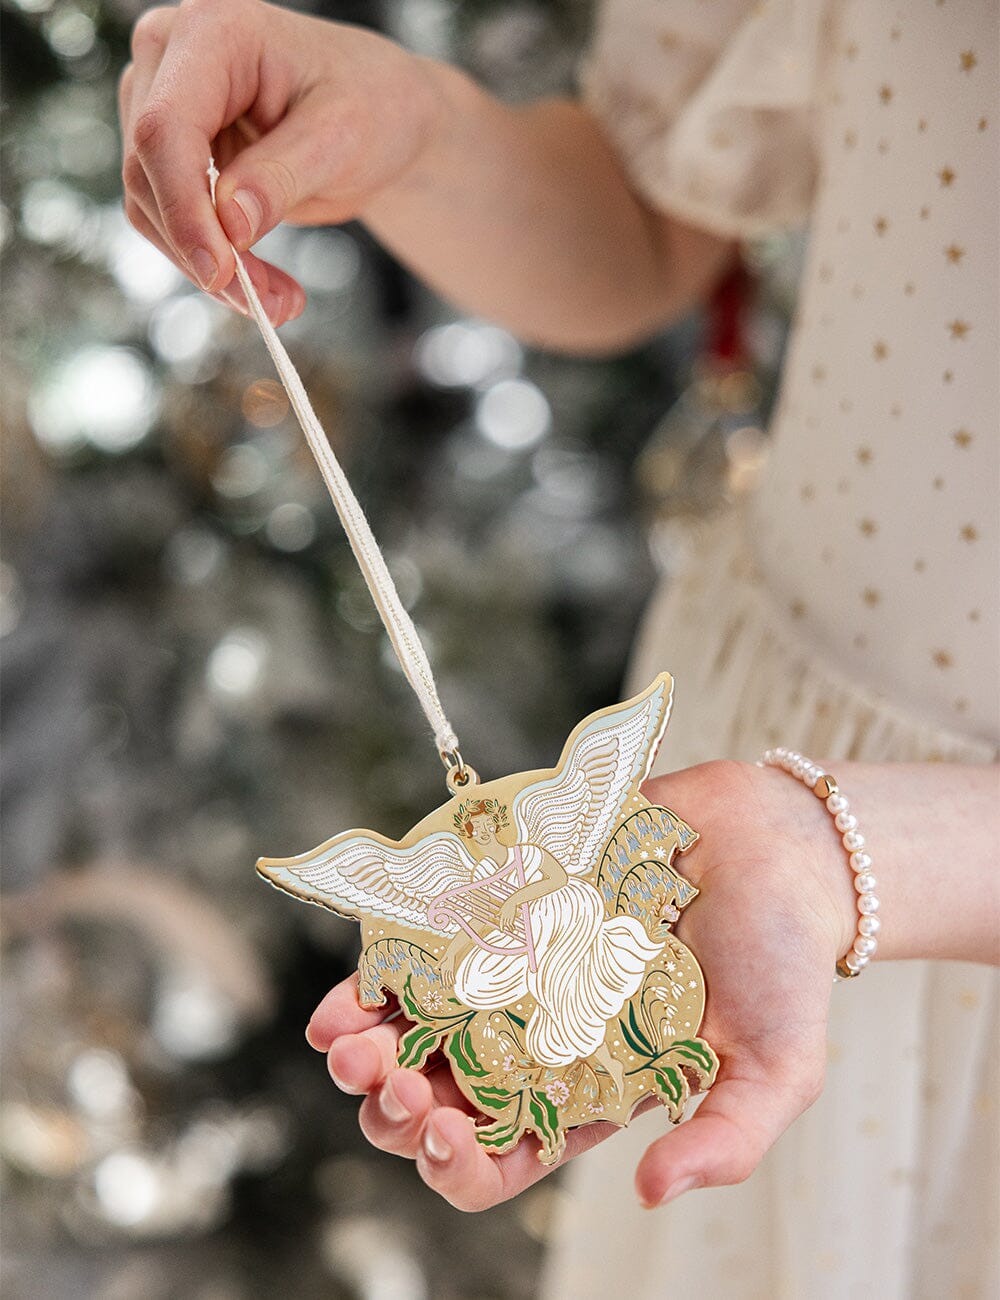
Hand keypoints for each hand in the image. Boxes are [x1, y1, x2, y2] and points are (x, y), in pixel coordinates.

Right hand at [118, 0, 441, 321]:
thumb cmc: (372, 104)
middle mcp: (172, 58)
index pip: (167, 127)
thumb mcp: (344, 136)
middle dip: (204, 251)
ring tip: (281, 301)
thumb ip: (284, 175)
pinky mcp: (173, 153)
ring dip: (211, 270)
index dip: (185, 207)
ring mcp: (164, 104)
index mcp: (214, 31)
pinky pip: (170, 221)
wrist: (378, 116)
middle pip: (150, 171)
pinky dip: (214, 265)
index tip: (219, 272)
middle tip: (272, 304)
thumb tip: (230, 223)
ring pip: (152, 206)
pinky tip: (265, 287)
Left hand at [305, 760, 855, 1210]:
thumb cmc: (783, 961)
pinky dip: (379, 969)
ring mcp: (514, 969)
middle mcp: (537, 1038)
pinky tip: (356, 986)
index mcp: (588, 1093)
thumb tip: (648, 1193)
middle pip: (440, 1096)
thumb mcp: (777, 1068)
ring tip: (342, 1043)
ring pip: (414, 1025)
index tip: (445, 1136)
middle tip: (387, 1081)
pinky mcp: (503, 903)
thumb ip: (727, 1139)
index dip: (459, 1164)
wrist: (774, 842)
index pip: (504, 1158)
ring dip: (365, 1046)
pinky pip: (424, 942)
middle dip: (395, 1106)